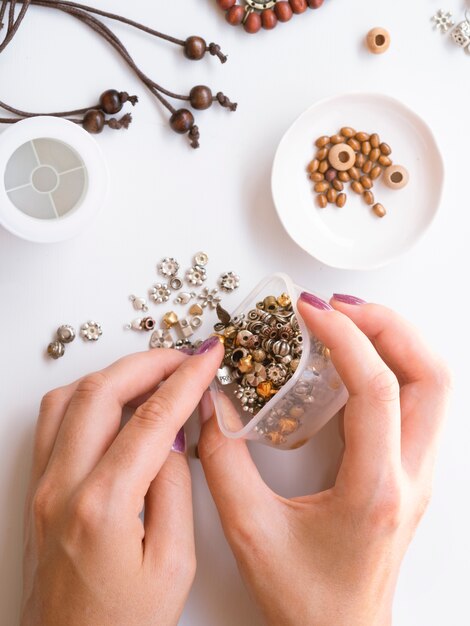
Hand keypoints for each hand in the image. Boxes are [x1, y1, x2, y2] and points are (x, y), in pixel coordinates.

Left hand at [22, 338, 222, 625]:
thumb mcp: (173, 563)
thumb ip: (174, 488)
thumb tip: (171, 435)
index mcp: (102, 508)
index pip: (152, 418)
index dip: (186, 379)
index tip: (208, 356)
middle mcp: (60, 489)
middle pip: (102, 392)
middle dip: (148, 362)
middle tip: (184, 357)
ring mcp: (40, 488)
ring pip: (69, 397)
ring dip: (114, 374)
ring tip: (153, 374)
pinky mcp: (35, 492)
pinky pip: (54, 421)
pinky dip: (88, 395)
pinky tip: (115, 401)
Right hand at [198, 296, 451, 625]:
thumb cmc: (305, 601)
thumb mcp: (250, 531)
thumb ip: (223, 461)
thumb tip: (211, 402)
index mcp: (376, 490)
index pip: (377, 389)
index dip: (344, 338)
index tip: (308, 311)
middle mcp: (411, 477)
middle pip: (429, 374)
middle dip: (386, 325)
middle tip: (336, 306)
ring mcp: (420, 474)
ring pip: (434, 385)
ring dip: (396, 341)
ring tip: (348, 320)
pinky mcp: (411, 473)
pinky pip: (420, 402)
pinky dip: (395, 365)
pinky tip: (356, 359)